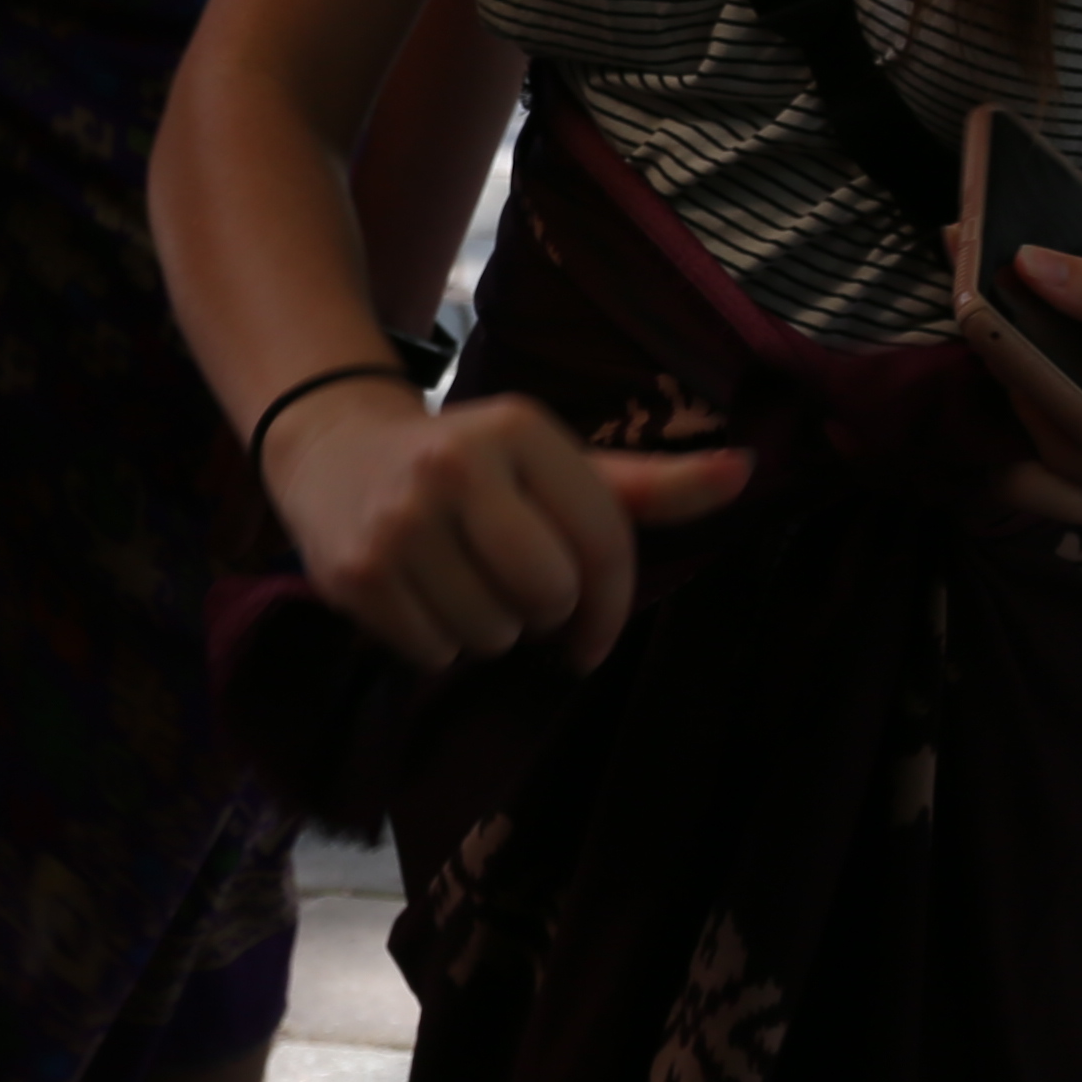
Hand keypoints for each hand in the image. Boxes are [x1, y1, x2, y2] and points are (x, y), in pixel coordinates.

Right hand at [262, 380, 749, 675]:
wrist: (333, 451)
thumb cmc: (469, 467)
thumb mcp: (553, 464)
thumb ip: (646, 484)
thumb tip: (748, 472)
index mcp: (519, 428)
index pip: (603, 540)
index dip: (612, 604)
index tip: (596, 629)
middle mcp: (455, 465)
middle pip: (549, 595)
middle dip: (542, 611)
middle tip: (512, 587)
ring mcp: (400, 521)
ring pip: (493, 633)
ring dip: (488, 629)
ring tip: (461, 583)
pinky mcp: (356, 573)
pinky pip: (436, 653)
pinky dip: (437, 643)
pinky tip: (420, 596)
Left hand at [953, 244, 1081, 533]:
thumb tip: (1023, 264)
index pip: (1068, 439)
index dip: (1020, 380)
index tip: (978, 322)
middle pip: (1037, 472)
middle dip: (1002, 406)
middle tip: (978, 333)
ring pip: (1031, 478)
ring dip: (1005, 419)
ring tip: (991, 349)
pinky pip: (1046, 468)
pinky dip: (1024, 423)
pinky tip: (1013, 370)